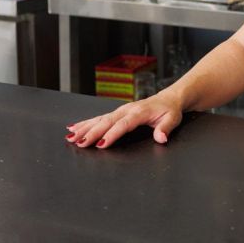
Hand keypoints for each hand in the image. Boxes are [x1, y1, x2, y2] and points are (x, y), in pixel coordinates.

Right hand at [65, 91, 183, 148]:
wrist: (169, 99)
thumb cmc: (169, 110)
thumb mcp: (173, 119)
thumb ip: (165, 128)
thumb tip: (161, 138)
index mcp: (139, 112)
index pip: (123, 124)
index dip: (112, 134)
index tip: (101, 144)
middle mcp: (126, 110)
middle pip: (106, 122)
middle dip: (92, 133)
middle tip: (79, 143)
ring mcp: (120, 111)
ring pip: (99, 120)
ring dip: (84, 128)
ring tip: (71, 137)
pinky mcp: (116, 113)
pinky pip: (99, 118)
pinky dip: (85, 123)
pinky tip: (73, 128)